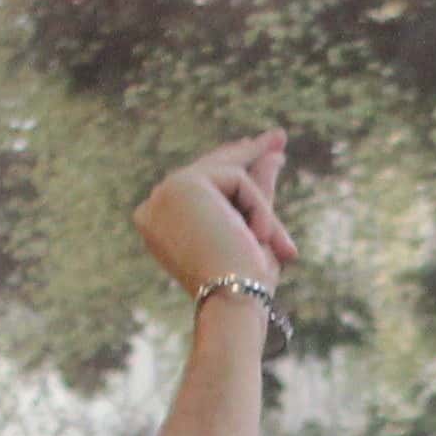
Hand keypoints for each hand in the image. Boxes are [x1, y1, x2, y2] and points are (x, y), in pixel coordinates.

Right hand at [135, 130, 293, 297]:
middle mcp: (156, 205)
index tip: (264, 151)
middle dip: (251, 154)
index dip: (234, 165)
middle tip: (280, 135)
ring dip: (262, 210)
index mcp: (163, 223)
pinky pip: (238, 179)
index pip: (200, 184)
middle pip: (211, 168)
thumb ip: (258, 191)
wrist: (232, 300)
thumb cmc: (245, 282)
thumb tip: (274, 156)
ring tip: (275, 245)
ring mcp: (165, 192)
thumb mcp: (255, 230)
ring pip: (230, 176)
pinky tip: (257, 238)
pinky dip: (258, 209)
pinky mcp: (183, 184)